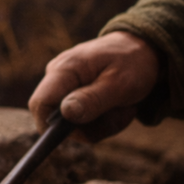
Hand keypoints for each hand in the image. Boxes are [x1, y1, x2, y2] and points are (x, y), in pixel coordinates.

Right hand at [29, 31, 160, 140]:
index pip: (40, 104)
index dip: (51, 126)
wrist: (143, 49)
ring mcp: (62, 85)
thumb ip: (92, 99)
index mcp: (64, 69)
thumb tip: (66, 114)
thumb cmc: (134, 62)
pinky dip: (100, 122)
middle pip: (54, 118)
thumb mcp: (120, 83)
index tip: (80, 134)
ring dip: (99, 126)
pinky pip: (79, 120)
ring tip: (121, 109)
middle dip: (87, 127)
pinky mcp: (70, 94)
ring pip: (70, 124)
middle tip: (118, 116)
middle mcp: (56, 76)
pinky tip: (115, 108)